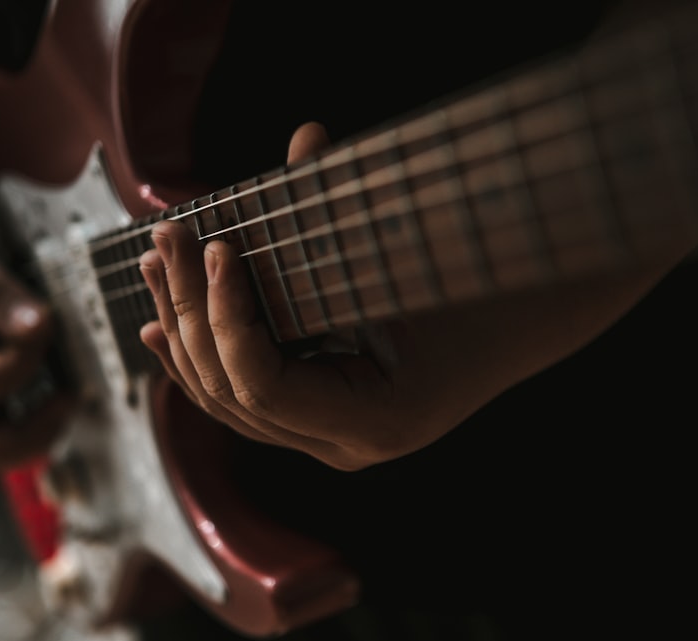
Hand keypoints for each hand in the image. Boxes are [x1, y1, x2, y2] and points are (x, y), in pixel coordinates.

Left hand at [139, 123, 693, 470]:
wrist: (537, 317)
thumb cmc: (492, 284)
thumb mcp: (419, 250)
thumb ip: (350, 207)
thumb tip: (304, 137)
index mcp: (374, 421)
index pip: (262, 384)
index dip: (227, 314)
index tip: (221, 244)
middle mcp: (346, 445)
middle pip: (231, 392)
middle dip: (191, 310)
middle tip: (169, 238)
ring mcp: (332, 437)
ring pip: (228, 399)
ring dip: (186, 328)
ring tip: (159, 263)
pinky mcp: (323, 415)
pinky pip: (246, 398)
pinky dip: (203, 359)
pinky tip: (163, 328)